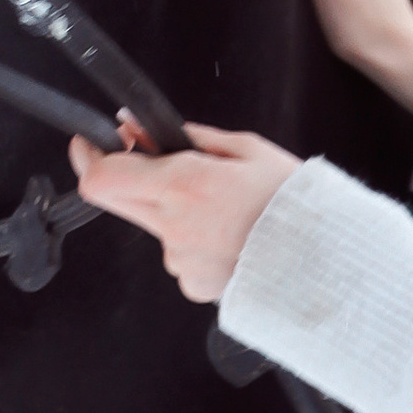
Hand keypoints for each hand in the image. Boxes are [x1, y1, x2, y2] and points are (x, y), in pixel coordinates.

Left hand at [68, 121, 297, 303]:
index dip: (88, 157)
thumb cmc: (294, 205)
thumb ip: (189, 138)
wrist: (324, 262)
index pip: (102, 177)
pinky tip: (231, 240)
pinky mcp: (192, 284)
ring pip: (156, 228)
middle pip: (118, 199)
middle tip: (169, 171)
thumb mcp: (247, 149)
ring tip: (227, 213)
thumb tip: (143, 128)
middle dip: (132, 179)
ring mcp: (181, 259)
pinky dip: (197, 244)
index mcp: (184, 184)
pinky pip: (180, 256)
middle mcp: (174, 225)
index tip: (90, 144)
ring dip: (176, 214)